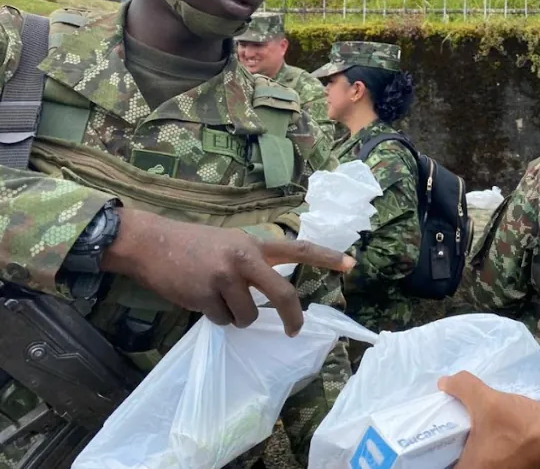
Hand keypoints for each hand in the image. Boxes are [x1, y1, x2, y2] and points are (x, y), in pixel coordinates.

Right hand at [101, 209, 355, 335]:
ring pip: (248, 317)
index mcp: (255, 244)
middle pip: (283, 294)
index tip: (353, 265)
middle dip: (293, 317)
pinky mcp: (206, 296)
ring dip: (237, 317)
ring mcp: (225, 278)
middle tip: (295, 330)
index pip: (298, 249)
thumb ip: (254, 263)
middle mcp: (245, 259)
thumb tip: (275, 295)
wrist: (152, 244)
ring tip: (218, 299)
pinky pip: (223, 322)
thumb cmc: (194, 246)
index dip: (327, 258)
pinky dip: (215, 318)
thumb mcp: (231, 244)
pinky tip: (200, 299)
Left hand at [439, 371, 539, 468]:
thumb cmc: (520, 427)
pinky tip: (492, 432)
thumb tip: (444, 382)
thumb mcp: (489, 401)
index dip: (437, 451)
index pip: (442, 464)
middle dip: (456, 446)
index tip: (439, 431)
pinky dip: (490, 449)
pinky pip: (491, 461)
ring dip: (475, 447)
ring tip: (471, 425)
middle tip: (453, 424)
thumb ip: (464, 388)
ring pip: (477, 460)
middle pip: (459, 461)